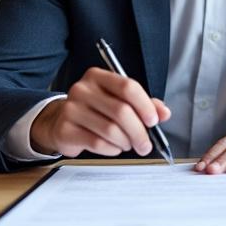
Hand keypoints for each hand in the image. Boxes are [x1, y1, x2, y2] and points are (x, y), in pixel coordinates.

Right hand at [29, 67, 170, 157]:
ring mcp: (71, 109)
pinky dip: (112, 149)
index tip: (154, 121)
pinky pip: (98, 143)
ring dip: (126, 142)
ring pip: (111, 130)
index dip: (145, 105)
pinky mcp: (65, 130)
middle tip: (145, 144)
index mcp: (98, 77)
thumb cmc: (95, 110)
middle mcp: (82, 89)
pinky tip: (114, 147)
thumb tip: (164, 113)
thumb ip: (144, 105)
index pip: (127, 86)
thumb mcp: (119, 101)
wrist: (60, 122)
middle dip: (139, 131)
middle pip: (121, 111)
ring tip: (128, 144)